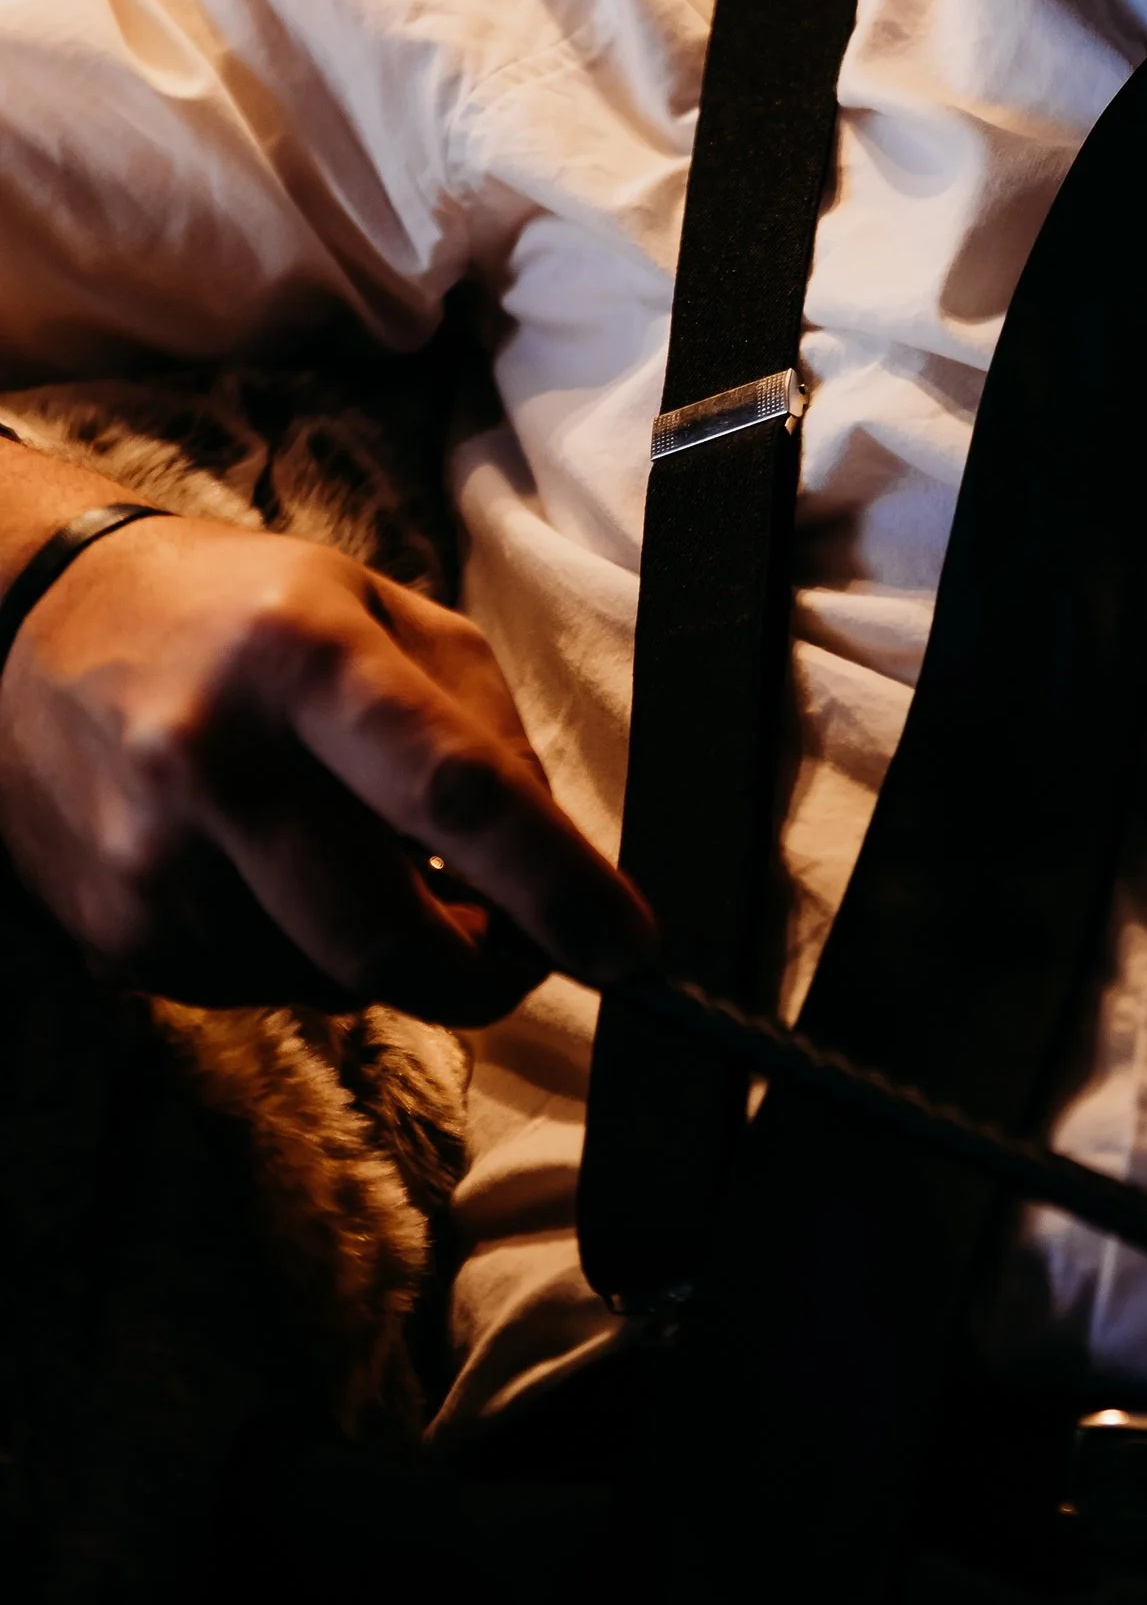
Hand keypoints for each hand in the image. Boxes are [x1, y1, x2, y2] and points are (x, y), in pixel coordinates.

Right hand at [0, 479, 651, 1020]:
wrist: (34, 630)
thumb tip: (561, 869)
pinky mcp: (118, 933)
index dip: (555, 884)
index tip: (630, 947)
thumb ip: (487, 733)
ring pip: (337, 981)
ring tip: (364, 857)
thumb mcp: (387, 615)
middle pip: (392, 937)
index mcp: (305, 656)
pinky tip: (280, 871)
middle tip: (520, 941)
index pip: (453, 792)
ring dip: (394, 953)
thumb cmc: (247, 616)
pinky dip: (311, 953)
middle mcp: (216, 760)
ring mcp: (153, 860)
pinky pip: (267, 989)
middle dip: (486, 969)